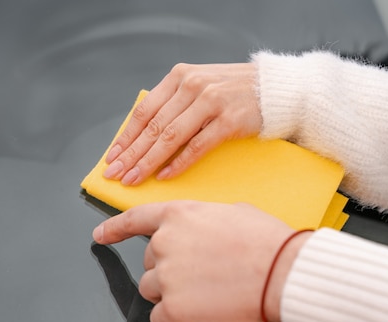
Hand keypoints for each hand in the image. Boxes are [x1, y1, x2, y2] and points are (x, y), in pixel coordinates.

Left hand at [92, 201, 310, 321]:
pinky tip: (201, 311)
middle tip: (202, 275)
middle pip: (149, 263)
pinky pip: (160, 318)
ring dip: (172, 294)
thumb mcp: (232, 213)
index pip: (134, 219)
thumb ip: (203, 222)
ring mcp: (166, 276)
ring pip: (151, 290)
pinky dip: (177, 319)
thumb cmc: (267, 243)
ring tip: (206, 293)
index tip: (100, 235)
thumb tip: (202, 234)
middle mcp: (165, 243)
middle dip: (170, 270)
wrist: (282, 272)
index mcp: (178, 215)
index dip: (114, 229)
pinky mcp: (172, 308)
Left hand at [103, 63, 261, 185]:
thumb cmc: (235, 91)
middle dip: (131, 154)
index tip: (112, 157)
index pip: (144, 111)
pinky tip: (165, 176)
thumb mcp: (200, 85)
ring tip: (134, 179)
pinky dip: (179, 163)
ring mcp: (211, 102)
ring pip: (170, 137)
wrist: (276, 90)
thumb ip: (174, 103)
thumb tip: (145, 137)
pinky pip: (197, 146)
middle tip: (116, 174)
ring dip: (149, 161)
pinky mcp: (229, 121)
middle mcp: (192, 85)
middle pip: (153, 126)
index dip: (126, 136)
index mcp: (180, 76)